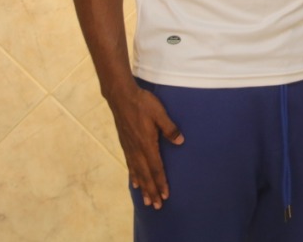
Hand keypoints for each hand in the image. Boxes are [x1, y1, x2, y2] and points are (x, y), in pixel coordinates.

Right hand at [107, 85, 183, 208]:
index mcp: (147, 143)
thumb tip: (180, 142)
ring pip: (137, 172)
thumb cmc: (143, 103)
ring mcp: (130, 148)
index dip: (161, 182)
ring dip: (143, 187)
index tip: (165, 195)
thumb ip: (170, 128)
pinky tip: (135, 182)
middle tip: (156, 206)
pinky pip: (130, 165)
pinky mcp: (125, 144)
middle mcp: (137, 149)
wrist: (121, 97)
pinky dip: (133, 176)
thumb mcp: (159, 113)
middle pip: (146, 175)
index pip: (156, 167)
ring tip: (146, 200)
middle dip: (151, 191)